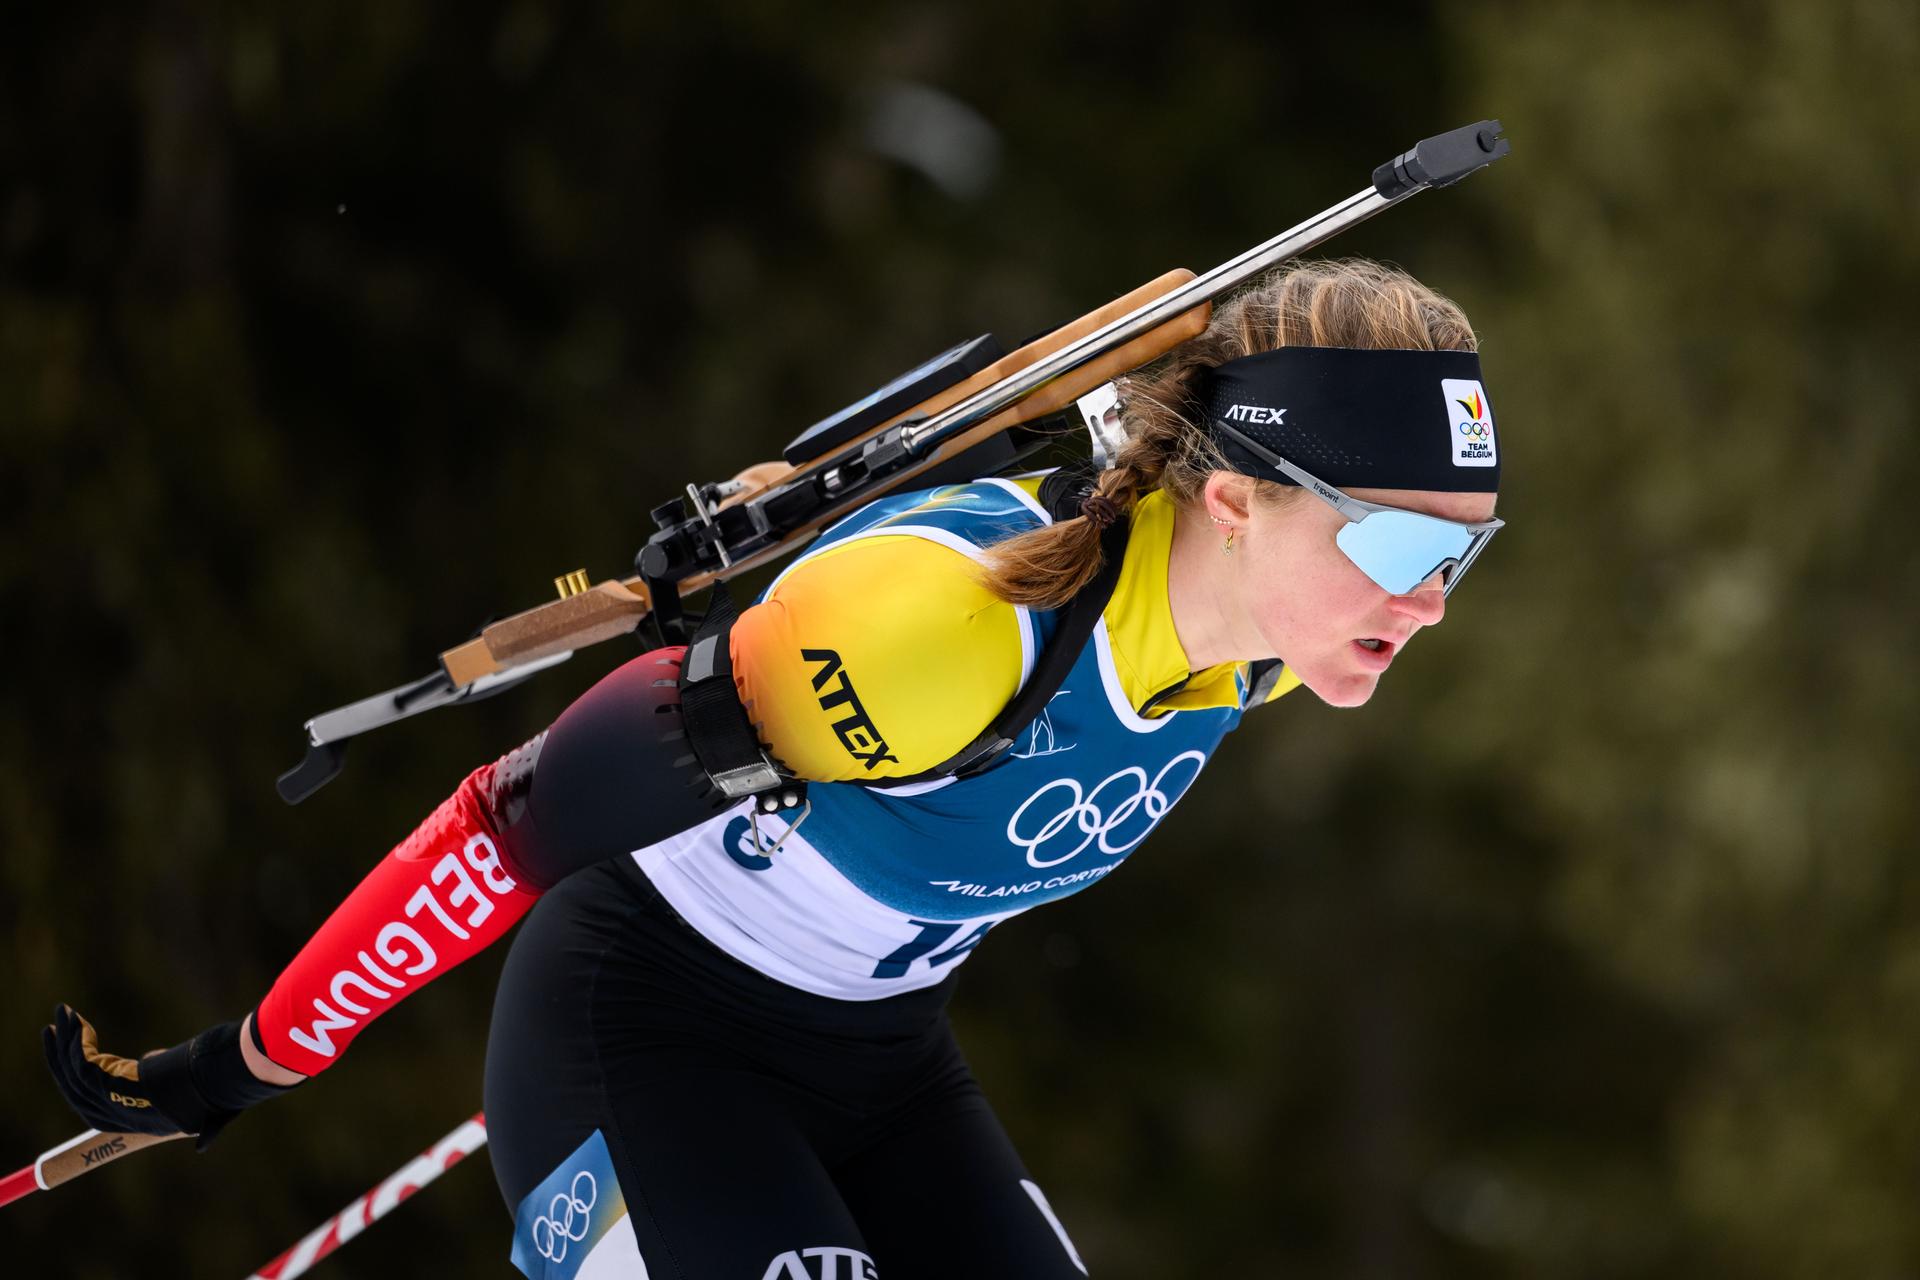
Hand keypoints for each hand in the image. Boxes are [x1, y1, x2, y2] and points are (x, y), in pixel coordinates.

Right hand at [42, 1005, 294, 1151]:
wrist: (224, 1081)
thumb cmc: (219, 1090)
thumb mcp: (196, 1101)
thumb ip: (175, 1084)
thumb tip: (167, 1080)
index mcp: (137, 1121)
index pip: (94, 1109)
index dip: (78, 1084)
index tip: (75, 1059)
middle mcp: (120, 1115)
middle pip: (75, 1090)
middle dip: (60, 1059)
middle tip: (53, 1030)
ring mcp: (116, 1101)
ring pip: (74, 1073)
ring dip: (63, 1042)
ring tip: (60, 1014)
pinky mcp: (115, 1084)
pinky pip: (83, 1064)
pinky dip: (75, 1041)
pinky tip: (74, 1020)